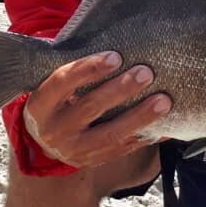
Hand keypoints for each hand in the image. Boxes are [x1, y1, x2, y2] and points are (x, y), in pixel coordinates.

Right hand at [23, 51, 171, 167]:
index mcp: (41, 104)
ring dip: (140, 117)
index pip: (62, 82)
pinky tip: (164, 125)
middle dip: (121, 90)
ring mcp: (73, 150)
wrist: (45, 139)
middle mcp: (54, 130)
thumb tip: (116, 45)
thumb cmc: (58, 100)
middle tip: (146, 73)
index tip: (116, 56)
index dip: (89, 69)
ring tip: (164, 101)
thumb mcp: (54, 87)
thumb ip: (76, 71)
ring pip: (110, 134)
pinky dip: (145, 136)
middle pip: (90, 108)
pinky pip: (122, 150)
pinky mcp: (92, 161)